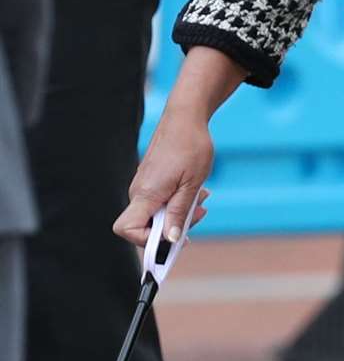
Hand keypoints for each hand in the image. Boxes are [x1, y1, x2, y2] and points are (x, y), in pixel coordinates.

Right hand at [113, 105, 213, 248]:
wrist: (185, 118)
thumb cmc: (190, 147)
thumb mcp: (191, 185)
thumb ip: (178, 214)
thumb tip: (170, 239)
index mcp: (145, 194)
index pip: (127, 229)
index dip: (147, 241)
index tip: (173, 238)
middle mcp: (139, 192)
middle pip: (146, 227)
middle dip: (172, 228)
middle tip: (197, 214)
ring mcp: (143, 186)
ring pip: (156, 215)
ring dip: (179, 214)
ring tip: (200, 199)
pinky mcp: (151, 182)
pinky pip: (160, 202)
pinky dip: (177, 203)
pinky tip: (193, 192)